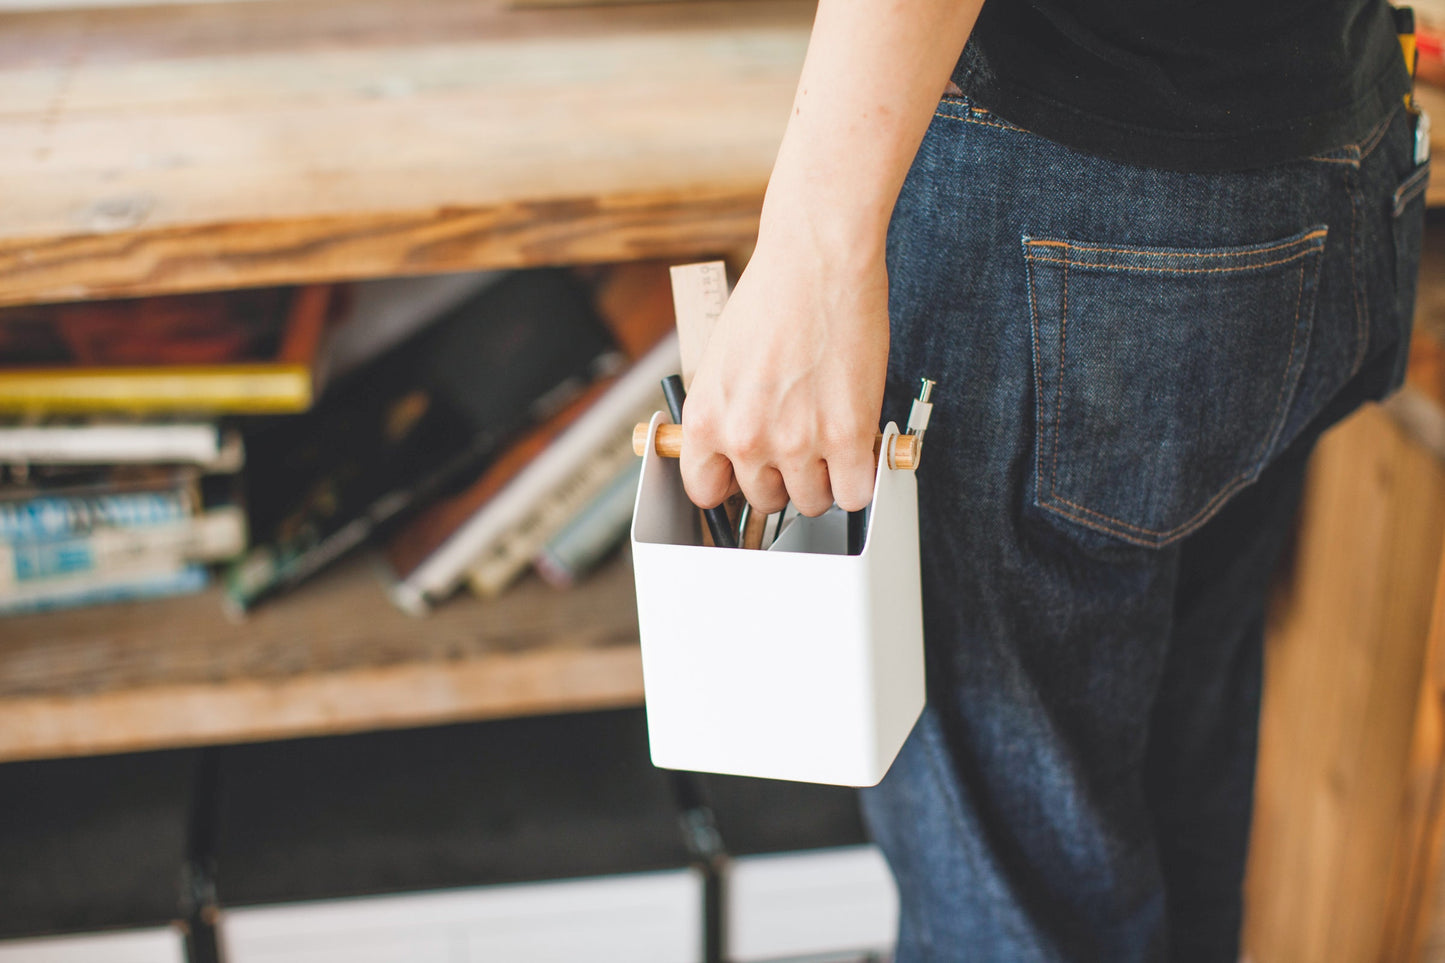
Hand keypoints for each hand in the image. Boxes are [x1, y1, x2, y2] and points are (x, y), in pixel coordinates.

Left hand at [679, 227, 888, 517]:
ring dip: (823, 479)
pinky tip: (860, 456)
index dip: (731, 486)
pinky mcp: (847, 437)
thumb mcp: (720, 364)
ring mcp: (797, 443)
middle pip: (763, 499)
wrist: (816, 260)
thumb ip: (724, 413)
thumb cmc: (771, 297)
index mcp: (705, 420)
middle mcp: (744, 438)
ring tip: (830, 442)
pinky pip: (855, 494)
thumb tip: (732, 453)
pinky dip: (860, 481)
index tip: (746, 479)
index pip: (705, 492)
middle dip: (782, 478)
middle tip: (799, 446)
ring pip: (810, 501)